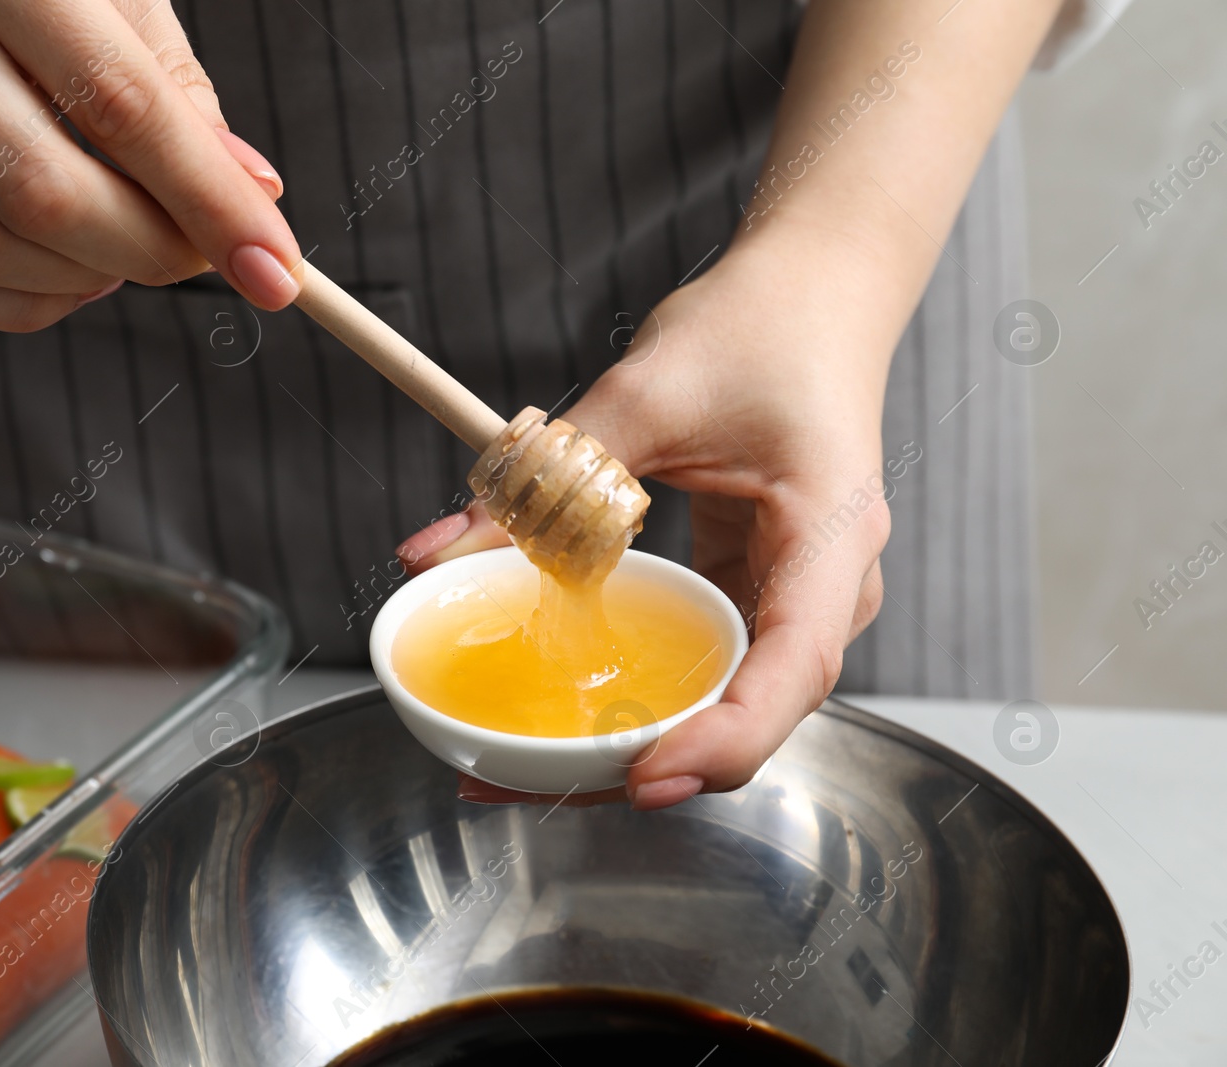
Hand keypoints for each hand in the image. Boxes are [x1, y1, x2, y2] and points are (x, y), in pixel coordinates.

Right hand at [0, 0, 300, 329]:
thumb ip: (179, 94)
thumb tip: (251, 201)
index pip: (121, 108)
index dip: (210, 204)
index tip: (277, 272)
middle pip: (43, 195)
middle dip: (152, 252)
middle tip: (207, 254)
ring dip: (85, 281)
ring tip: (135, 246)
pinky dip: (24, 299)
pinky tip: (73, 270)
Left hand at [397, 239, 893, 810]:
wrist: (815, 287)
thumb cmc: (762, 325)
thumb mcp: (643, 395)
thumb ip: (544, 477)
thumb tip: (434, 556)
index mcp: (832, 535)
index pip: (796, 667)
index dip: (724, 740)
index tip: (643, 772)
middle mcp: (830, 584)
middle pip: (754, 706)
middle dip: (651, 760)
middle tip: (529, 782)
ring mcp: (798, 592)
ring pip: (726, 696)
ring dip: (636, 737)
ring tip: (526, 765)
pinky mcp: (759, 586)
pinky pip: (706, 658)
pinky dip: (641, 689)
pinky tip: (568, 707)